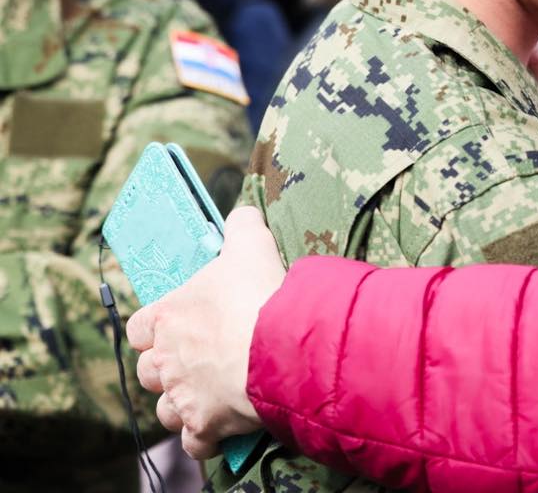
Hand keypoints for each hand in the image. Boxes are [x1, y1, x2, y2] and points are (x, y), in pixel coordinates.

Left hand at [127, 207, 286, 458]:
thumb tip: (241, 213)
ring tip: (207, 395)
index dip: (154, 329)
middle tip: (197, 361)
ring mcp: (183, 396)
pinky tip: (222, 428)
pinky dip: (205, 439)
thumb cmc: (258, 295)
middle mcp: (167, 360)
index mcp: (167, 318)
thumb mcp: (250, 245)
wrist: (281, 345)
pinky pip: (194, 443)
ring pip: (165, 410)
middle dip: (167, 369)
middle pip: (148, 372)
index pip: (138, 328)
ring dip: (182, 404)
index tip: (175, 326)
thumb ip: (240, 226)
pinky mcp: (206, 424)